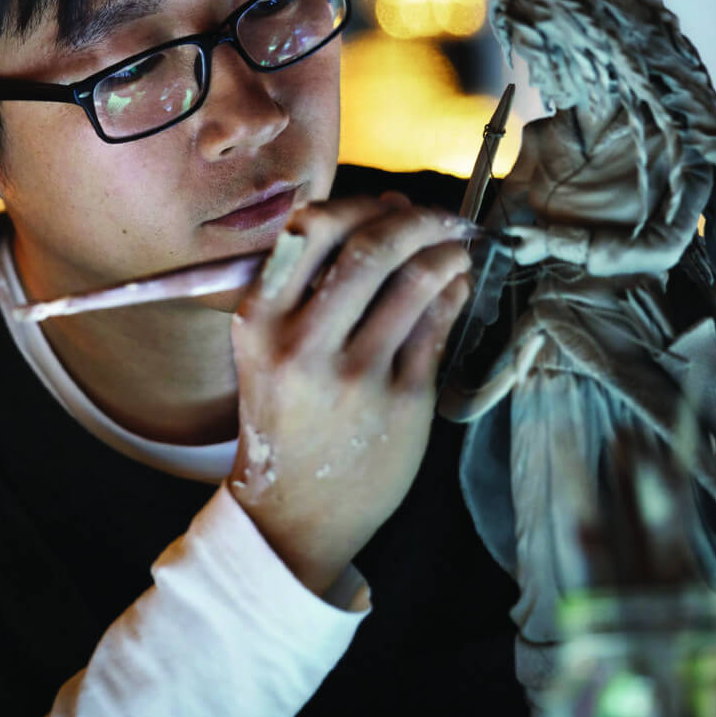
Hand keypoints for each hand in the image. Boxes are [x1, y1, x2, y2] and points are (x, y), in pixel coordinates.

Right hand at [227, 192, 472, 596]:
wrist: (295, 511)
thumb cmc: (288, 416)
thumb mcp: (271, 347)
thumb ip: (314, 283)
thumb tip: (389, 210)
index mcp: (259, 320)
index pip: (313, 229)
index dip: (364, 204)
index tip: (393, 205)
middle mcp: (301, 343)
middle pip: (370, 248)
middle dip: (418, 220)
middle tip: (442, 219)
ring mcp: (354, 374)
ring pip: (412, 283)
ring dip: (445, 253)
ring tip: (456, 250)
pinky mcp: (400, 401)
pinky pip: (435, 328)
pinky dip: (452, 294)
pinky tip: (456, 287)